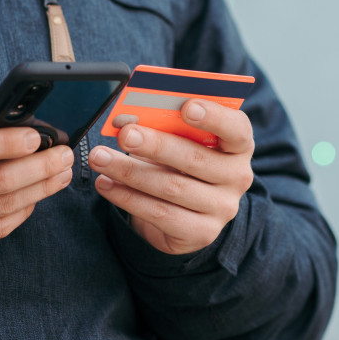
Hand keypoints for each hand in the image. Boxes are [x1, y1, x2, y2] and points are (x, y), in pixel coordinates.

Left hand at [88, 99, 254, 254]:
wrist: (186, 212)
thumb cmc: (181, 162)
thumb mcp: (181, 140)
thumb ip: (165, 126)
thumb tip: (128, 117)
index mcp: (239, 145)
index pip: (236, 129)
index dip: (214, 116)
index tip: (186, 106)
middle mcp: (237, 177)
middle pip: (196, 159)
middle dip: (156, 145)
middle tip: (125, 134)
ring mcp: (222, 208)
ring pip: (172, 187)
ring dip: (130, 171)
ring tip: (100, 158)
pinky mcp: (201, 233)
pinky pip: (160, 214)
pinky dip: (128, 198)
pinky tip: (106, 184)